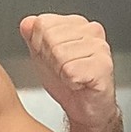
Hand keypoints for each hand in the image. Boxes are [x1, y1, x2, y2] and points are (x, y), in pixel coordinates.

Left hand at [19, 13, 118, 128]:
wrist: (85, 108)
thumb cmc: (67, 83)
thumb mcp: (42, 56)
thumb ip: (32, 37)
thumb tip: (27, 23)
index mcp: (75, 24)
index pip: (42, 23)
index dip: (40, 46)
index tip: (53, 59)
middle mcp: (91, 30)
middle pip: (50, 38)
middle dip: (50, 60)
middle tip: (63, 70)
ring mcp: (100, 46)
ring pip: (60, 54)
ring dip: (61, 73)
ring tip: (72, 76)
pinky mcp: (104, 64)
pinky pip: (71, 70)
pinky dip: (71, 82)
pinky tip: (80, 83)